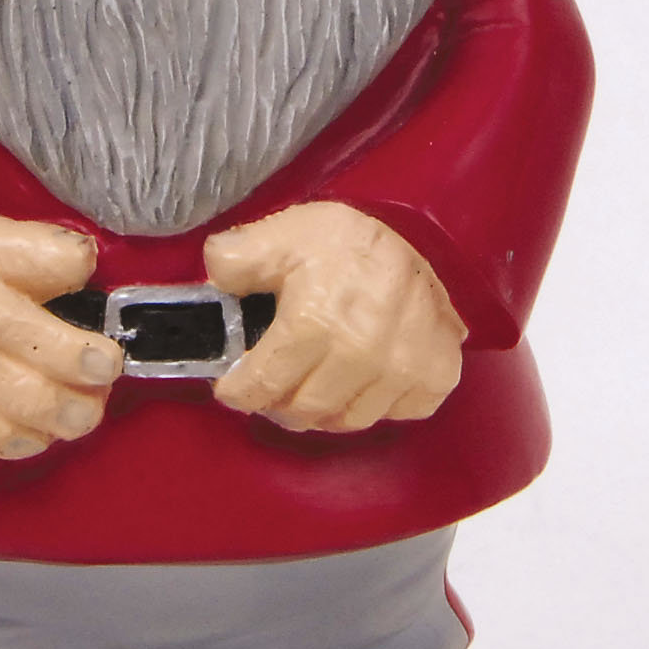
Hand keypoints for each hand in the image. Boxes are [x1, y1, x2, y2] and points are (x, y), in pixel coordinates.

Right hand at [0, 210, 119, 467]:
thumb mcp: (0, 234)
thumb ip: (52, 251)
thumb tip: (90, 268)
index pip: (56, 353)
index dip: (95, 365)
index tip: (108, 364)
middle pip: (34, 404)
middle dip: (78, 411)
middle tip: (92, 405)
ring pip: (1, 438)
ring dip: (41, 434)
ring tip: (57, 419)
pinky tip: (7, 429)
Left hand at [206, 202, 464, 432]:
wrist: (426, 227)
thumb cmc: (350, 236)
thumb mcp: (284, 234)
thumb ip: (237, 258)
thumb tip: (213, 278)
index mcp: (313, 325)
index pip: (262, 386)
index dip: (239, 392)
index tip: (233, 389)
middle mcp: (359, 357)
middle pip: (303, 412)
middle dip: (278, 404)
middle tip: (272, 387)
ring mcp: (401, 372)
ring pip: (347, 420)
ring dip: (324, 411)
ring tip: (312, 388)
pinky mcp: (434, 376)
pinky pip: (397, 414)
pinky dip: (377, 406)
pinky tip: (363, 383)